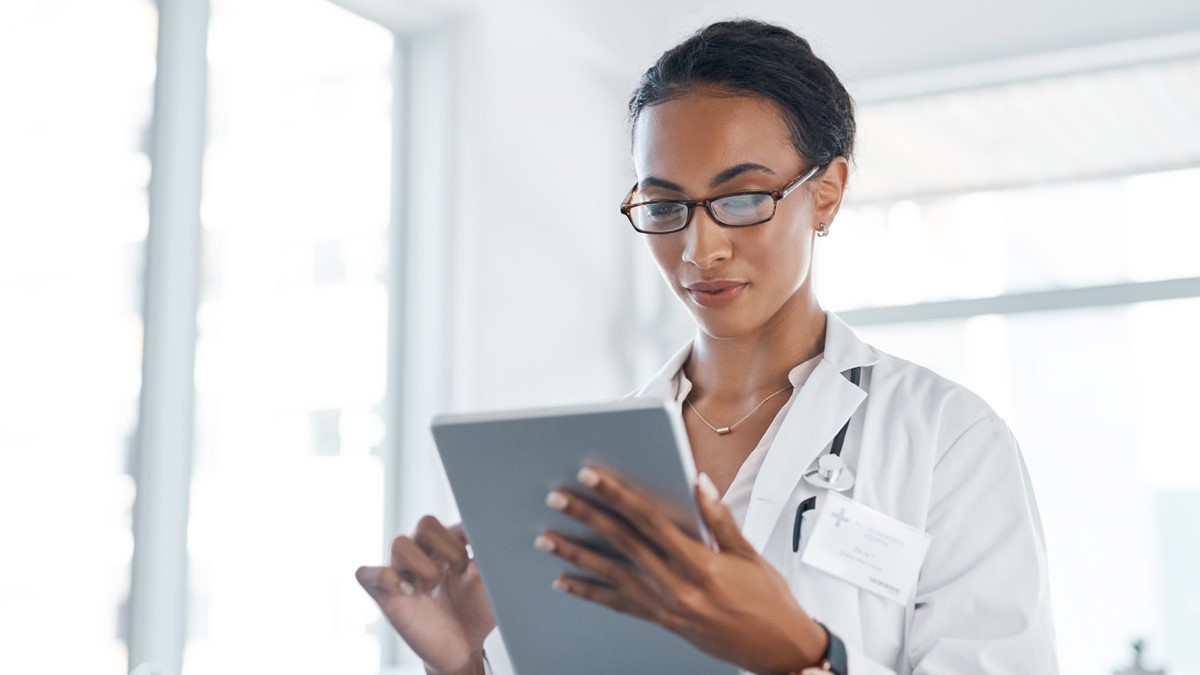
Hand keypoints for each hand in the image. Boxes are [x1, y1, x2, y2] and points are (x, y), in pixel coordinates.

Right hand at [356, 516, 494, 674]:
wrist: (464, 649)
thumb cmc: (477, 613)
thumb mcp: (492, 584)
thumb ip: (489, 558)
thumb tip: (487, 536)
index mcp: (449, 545)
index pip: (454, 522)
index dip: (467, 538)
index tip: (479, 563)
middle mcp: (424, 553)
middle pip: (426, 523)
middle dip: (448, 548)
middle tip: (461, 575)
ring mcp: (403, 572)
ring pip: (400, 543)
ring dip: (423, 566)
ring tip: (435, 589)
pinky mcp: (386, 594)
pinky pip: (368, 573)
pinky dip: (387, 577)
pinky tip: (408, 591)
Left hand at [537, 467, 826, 674]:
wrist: (779, 650)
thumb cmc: (769, 602)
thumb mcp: (749, 554)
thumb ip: (719, 518)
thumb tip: (699, 484)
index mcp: (701, 564)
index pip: (648, 520)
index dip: (617, 495)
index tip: (593, 477)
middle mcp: (678, 587)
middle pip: (622, 543)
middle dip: (587, 517)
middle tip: (559, 499)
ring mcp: (666, 607)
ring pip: (611, 574)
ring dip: (576, 554)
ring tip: (547, 539)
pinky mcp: (663, 622)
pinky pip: (618, 605)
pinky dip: (589, 592)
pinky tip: (566, 581)